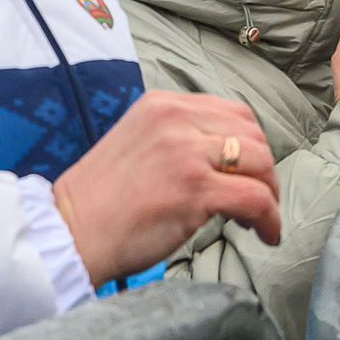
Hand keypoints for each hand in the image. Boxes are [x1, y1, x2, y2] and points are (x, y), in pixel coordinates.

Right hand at [52, 90, 282, 283]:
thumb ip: (176, 138)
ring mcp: (186, 152)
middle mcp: (176, 119)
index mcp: (162, 105)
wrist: (69, 231)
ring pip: (261, 163)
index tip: (249, 173)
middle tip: (260, 200)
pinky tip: (265, 234)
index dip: (250, 145)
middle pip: (253, 135)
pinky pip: (256, 199)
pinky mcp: (195, 188)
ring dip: (269, 194)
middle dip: (265, 169)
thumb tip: (226, 158)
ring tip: (261, 219)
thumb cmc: (99, 200)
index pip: (232, 113)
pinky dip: (270, 219)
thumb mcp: (137, 142)